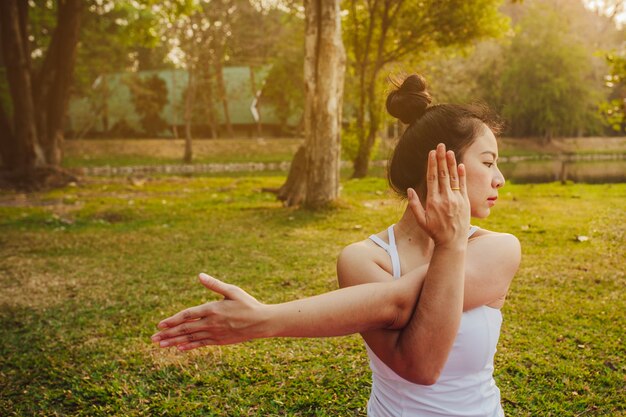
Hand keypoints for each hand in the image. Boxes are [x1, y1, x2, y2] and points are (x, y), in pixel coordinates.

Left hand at [151, 273, 265, 349]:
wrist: (262, 322)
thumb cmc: (248, 304)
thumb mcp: (232, 291)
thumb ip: (214, 284)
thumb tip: (200, 275)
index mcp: (212, 309)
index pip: (187, 315)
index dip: (172, 320)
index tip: (159, 325)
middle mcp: (211, 323)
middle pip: (185, 329)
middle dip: (168, 334)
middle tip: (153, 339)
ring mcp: (214, 333)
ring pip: (190, 338)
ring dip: (174, 342)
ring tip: (160, 345)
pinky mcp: (219, 341)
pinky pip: (200, 344)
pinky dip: (189, 346)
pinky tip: (179, 348)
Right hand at [407, 143, 469, 246]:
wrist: (452, 242)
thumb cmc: (435, 232)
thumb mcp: (421, 220)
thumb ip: (414, 204)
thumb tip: (410, 189)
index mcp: (433, 201)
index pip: (432, 178)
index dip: (432, 164)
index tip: (431, 153)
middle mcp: (445, 198)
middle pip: (442, 174)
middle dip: (441, 159)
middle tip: (440, 145)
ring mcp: (456, 199)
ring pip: (453, 177)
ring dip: (451, 163)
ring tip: (450, 151)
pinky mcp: (465, 202)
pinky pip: (463, 186)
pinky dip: (462, 175)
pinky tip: (460, 165)